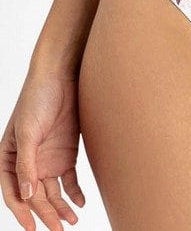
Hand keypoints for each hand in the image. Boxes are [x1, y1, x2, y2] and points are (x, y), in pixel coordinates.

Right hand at [0, 65, 84, 229]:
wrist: (61, 77)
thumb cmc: (36, 99)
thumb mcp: (27, 133)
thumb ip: (26, 165)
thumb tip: (27, 195)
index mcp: (10, 159)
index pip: (14, 193)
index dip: (22, 212)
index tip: (33, 227)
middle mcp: (28, 164)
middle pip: (36, 196)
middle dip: (46, 214)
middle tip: (59, 229)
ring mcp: (47, 160)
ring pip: (53, 192)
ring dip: (61, 207)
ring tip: (72, 221)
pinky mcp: (65, 154)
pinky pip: (69, 180)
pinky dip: (74, 193)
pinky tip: (79, 203)